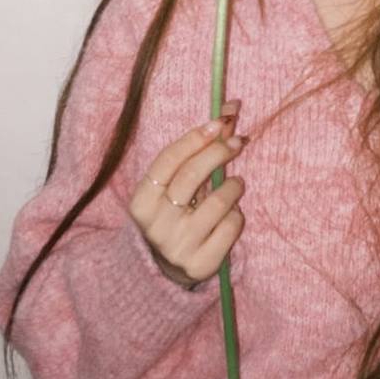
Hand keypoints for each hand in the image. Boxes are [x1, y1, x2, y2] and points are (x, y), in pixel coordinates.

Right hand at [128, 100, 246, 288]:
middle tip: (238, 141)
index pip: (167, 160)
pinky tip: (232, 213)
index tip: (219, 123)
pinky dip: (236, 215)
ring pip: (217, 203)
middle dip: (219, 152)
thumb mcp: (174, 185)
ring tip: (235, 184)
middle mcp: (156, 225)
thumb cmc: (172, 212)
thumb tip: (230, 109)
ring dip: (232, 187)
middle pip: (191, 176)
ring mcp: (178, 247)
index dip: (195, 138)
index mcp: (142, 202)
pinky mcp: (201, 265)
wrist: (163, 269)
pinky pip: (230, 228)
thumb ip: (197, 150)